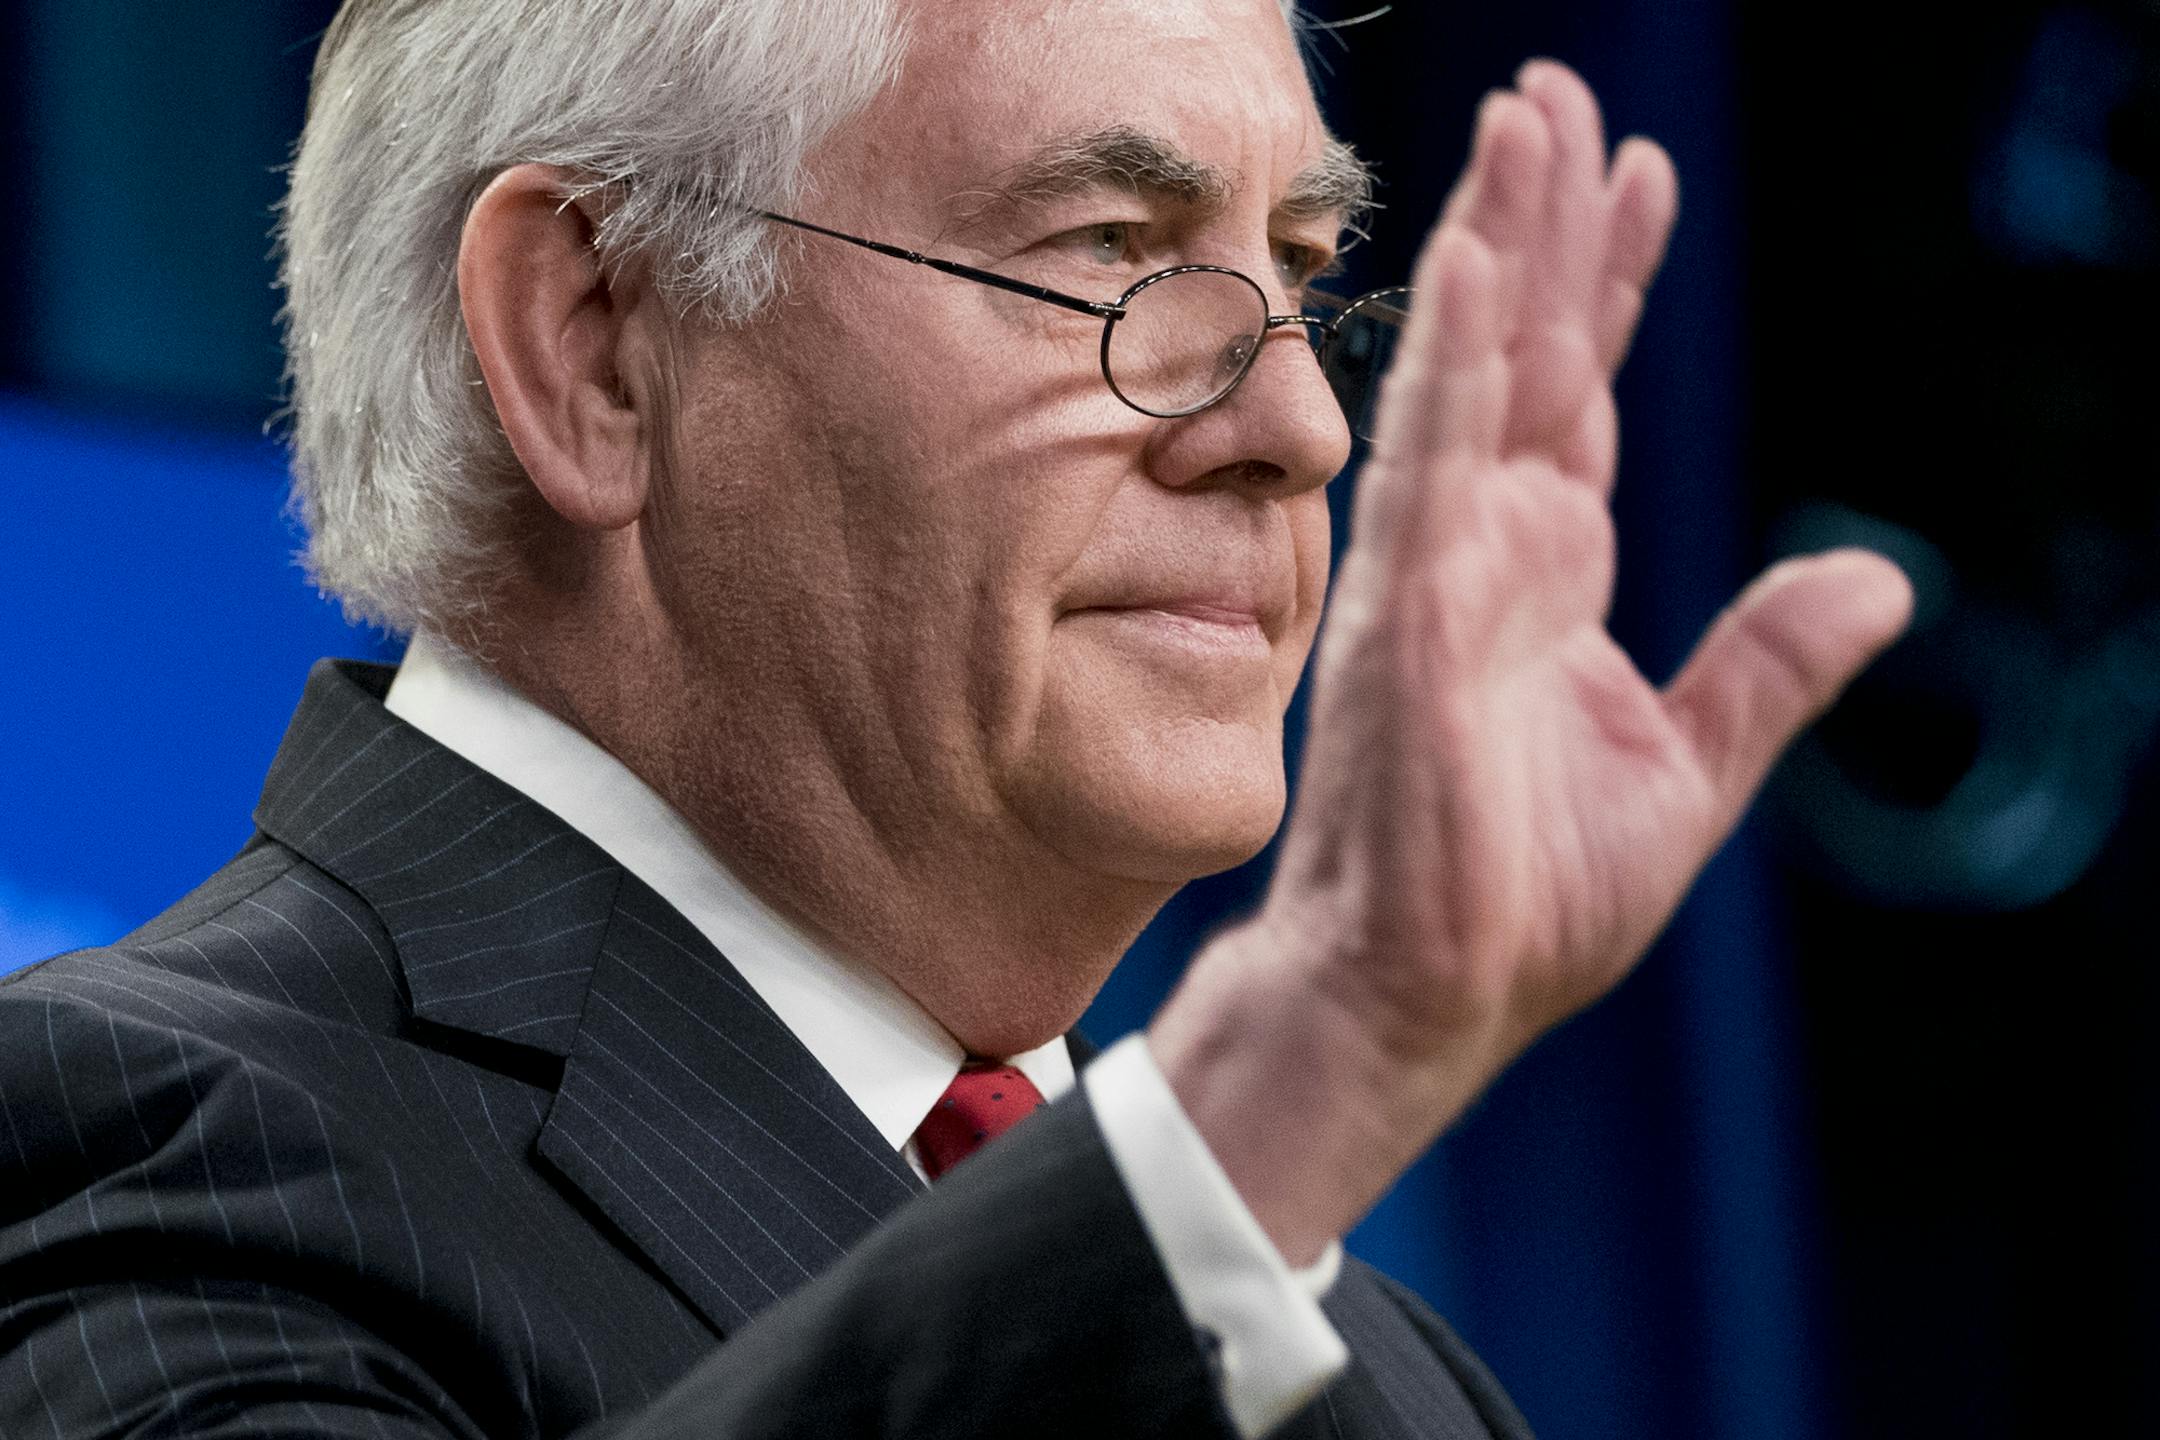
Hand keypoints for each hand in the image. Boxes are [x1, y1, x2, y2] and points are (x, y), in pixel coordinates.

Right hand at [1150, 61, 1912, 1263]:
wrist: (1429, 993)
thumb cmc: (1529, 897)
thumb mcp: (1687, 768)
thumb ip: (1770, 665)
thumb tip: (1882, 577)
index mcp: (1551, 574)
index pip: (1587, 393)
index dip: (1612, 281)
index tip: (1634, 173)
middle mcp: (1489, 548)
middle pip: (1533, 351)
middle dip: (1549, 219)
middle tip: (1555, 94)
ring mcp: (1440, 572)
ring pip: (1478, 377)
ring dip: (1503, 246)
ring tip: (1523, 121)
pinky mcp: (1409, 618)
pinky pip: (1432, 467)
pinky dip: (1456, 365)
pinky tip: (1482, 268)